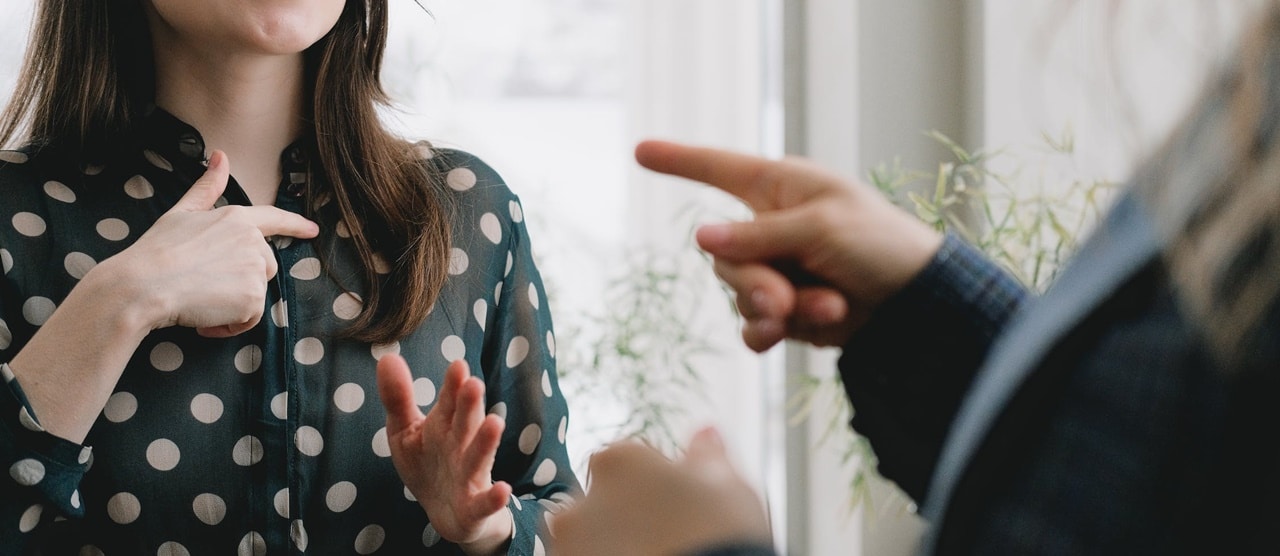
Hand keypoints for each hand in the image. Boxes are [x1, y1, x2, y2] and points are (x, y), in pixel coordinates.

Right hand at [102, 150, 318, 336]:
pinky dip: (230, 325)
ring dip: (233, 304)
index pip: (274, 218)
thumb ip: (207, 188)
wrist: (142, 285)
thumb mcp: (182, 212)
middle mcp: (252, 241)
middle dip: (240, 279)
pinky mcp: (253, 297)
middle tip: (204, 284)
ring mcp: (255, 268)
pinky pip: (249, 318)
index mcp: (237, 218)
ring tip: (201, 301)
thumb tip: (221, 155)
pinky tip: (206, 320)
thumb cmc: (157, 251)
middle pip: (264, 266)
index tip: (312, 230)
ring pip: (256, 293)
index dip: (295, 225)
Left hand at [377, 355, 513, 554]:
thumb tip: (387, 357)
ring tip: (495, 422)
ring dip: (486, 442)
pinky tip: (503, 490)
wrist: (447, 513)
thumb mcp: (405, 431)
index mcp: (445, 425)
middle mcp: (461, 447)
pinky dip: (494, 498)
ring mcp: (470, 476)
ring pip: (478, 458)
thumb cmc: (428, 464)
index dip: (453, 385)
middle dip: (470, 405)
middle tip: (473, 383)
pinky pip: (484, 503)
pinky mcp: (475, 506)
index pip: (449, 401)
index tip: (457, 366)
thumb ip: (398, 397)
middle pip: (465, 423)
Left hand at [553, 428, 771, 555]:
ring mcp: (571, 545)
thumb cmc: (719, 532)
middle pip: (602, 497)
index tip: (678, 500)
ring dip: (612, 541)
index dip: (655, 479)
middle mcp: (582, 498)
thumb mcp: (726, 484)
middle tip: (666, 533)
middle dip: (626, 511)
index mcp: (617, 461)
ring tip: (654, 554)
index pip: (629, 459)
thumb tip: (705, 434)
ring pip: (590, 536)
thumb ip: (707, 455)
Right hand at [635, 140, 942, 350]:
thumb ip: (758, 236)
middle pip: (723, 256)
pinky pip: (752, 325)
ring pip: (738, 294)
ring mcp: (776, 270)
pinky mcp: (785, 311)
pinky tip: (796, 333)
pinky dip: (771, 332)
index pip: (718, 169)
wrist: (917, 304)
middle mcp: (769, 227)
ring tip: (826, 308)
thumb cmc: (879, 244)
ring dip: (777, 309)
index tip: (640, 150)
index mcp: (779, 187)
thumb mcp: (820, 228)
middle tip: (786, 301)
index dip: (679, 160)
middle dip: (755, 283)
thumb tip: (701, 238)